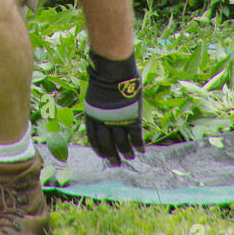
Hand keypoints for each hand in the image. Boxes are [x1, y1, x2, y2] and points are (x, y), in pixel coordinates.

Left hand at [83, 50, 144, 164]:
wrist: (113, 70)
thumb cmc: (105, 78)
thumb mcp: (96, 96)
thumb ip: (99, 109)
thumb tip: (104, 115)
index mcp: (92, 117)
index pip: (94, 139)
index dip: (99, 149)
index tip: (104, 156)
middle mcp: (103, 122)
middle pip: (107, 146)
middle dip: (112, 156)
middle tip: (116, 164)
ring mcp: (118, 121)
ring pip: (122, 144)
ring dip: (127, 153)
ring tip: (130, 157)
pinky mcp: (132, 118)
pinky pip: (136, 137)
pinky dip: (139, 145)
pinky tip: (141, 150)